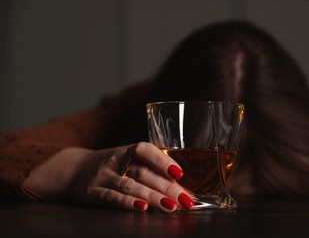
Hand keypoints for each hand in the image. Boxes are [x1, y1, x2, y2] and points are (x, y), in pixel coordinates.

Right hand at [22, 142, 193, 211]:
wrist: (74, 169)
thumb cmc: (113, 166)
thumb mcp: (127, 159)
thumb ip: (149, 167)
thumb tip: (179, 184)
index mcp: (126, 150)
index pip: (144, 150)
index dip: (161, 160)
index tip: (179, 173)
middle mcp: (115, 160)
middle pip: (142, 172)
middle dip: (166, 186)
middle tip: (185, 199)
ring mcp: (103, 176)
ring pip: (129, 185)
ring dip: (152, 196)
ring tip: (170, 206)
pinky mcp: (93, 192)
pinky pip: (111, 197)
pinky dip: (127, 203)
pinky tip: (142, 208)